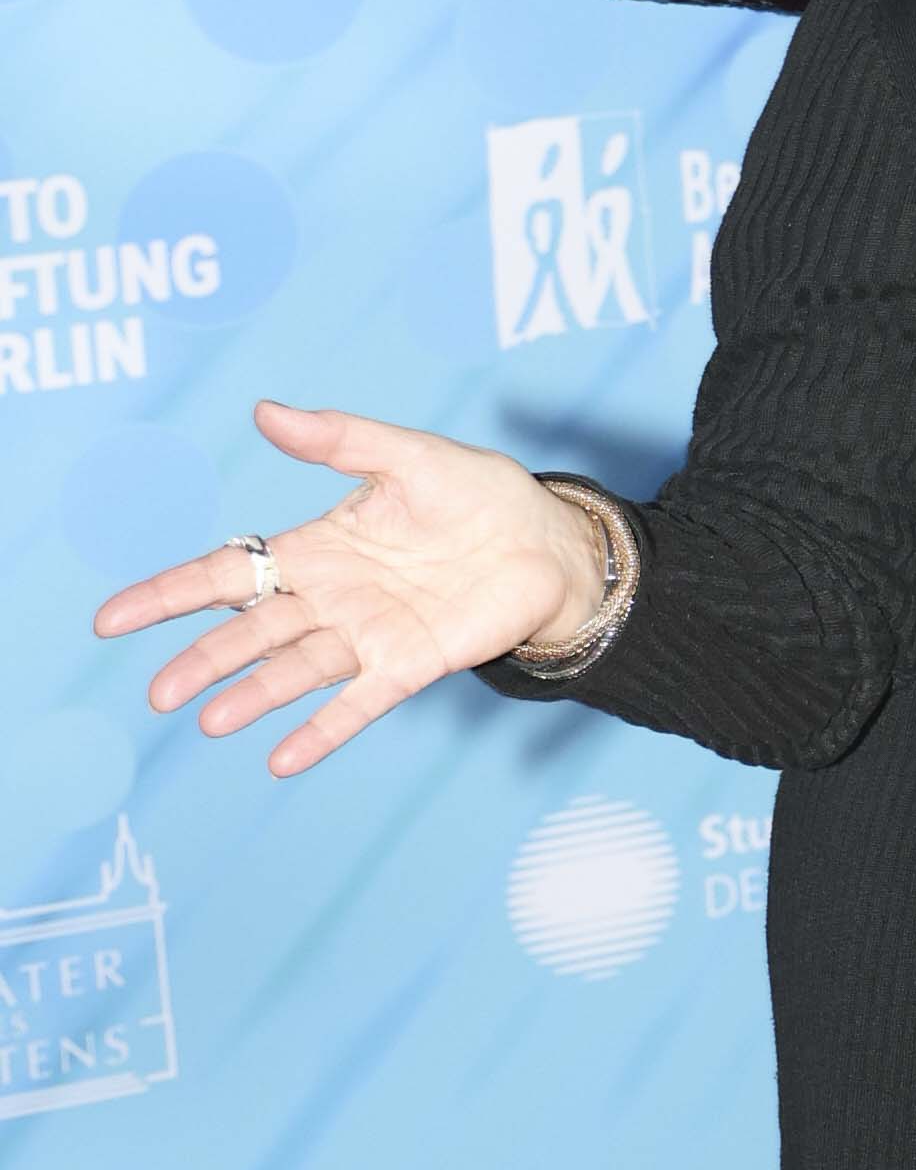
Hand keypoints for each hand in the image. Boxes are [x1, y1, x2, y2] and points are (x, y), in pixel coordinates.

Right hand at [95, 402, 598, 776]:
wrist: (552, 540)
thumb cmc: (479, 495)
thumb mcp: (408, 456)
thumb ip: (339, 440)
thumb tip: (266, 409)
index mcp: (316, 548)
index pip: (225, 573)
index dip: (168, 594)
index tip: (110, 620)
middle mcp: (331, 598)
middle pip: (250, 633)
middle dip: (202, 660)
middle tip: (157, 694)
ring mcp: (368, 635)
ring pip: (294, 670)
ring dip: (254, 696)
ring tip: (211, 722)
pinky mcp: (411, 664)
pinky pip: (359, 702)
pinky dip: (324, 730)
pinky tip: (284, 760)